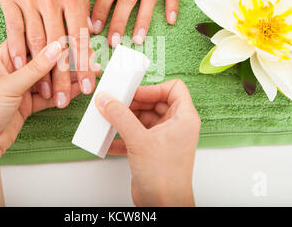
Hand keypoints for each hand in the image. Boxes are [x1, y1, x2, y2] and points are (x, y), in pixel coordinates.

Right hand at [0, 0, 95, 106]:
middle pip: (59, 47)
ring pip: (36, 43)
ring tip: (44, 93)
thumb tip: (90, 31)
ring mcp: (28, 0)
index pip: (81, 37)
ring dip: (40, 71)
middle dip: (63, 77)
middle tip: (64, 101)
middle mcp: (52, 0)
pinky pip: (13, 29)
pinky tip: (20, 69)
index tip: (88, 85)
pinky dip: (16, 50)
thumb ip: (83, 5)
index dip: (84, 64)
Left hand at [0, 40, 99, 205]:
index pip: (30, 43)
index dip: (51, 40)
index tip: (72, 39)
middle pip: (42, 61)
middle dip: (65, 62)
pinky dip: (62, 93)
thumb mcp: (9, 85)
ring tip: (89, 74)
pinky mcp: (26, 104)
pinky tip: (78, 89)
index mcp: (0, 58)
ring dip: (67, 78)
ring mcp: (19, 87)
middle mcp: (11, 70)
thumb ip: (36, 67)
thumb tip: (56, 47)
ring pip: (48, 79)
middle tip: (87, 59)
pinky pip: (48, 95)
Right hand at [95, 79, 200, 206]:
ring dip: (125, 119)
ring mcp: (164, 138)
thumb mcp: (139, 140)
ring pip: (143, 118)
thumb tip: (107, 100)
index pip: (174, 88)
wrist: (163, 205)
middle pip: (154, 102)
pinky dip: (123, 135)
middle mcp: (176, 126)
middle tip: (116, 103)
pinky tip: (110, 139)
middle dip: (134, 103)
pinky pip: (137, 134)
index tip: (134, 92)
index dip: (153, 88)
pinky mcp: (152, 149)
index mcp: (184, 118)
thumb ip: (120, 116)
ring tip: (109, 119)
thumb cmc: (166, 177)